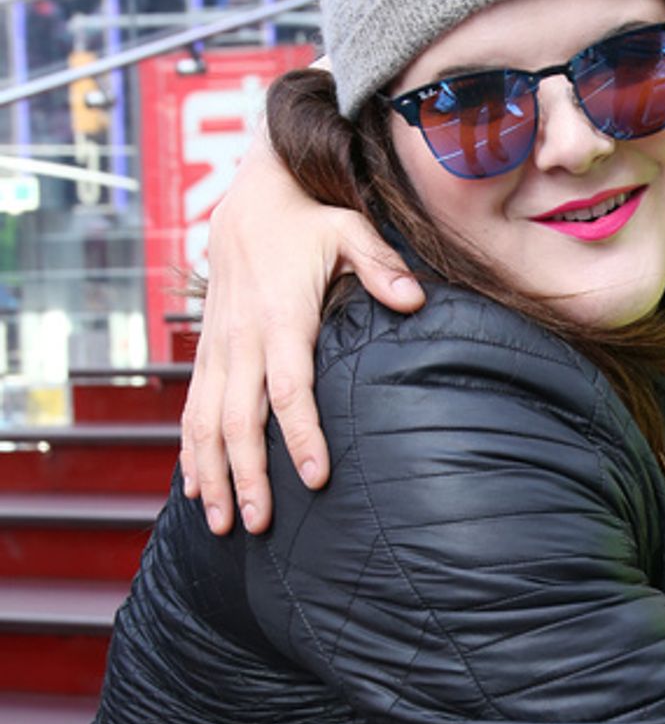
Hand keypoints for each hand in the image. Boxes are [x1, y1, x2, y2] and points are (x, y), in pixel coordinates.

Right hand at [179, 119, 424, 532]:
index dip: (301, 435)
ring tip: (223, 523)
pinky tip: (198, 489)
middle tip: (260, 524)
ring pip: (206, 421)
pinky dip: (190, 451)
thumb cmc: (309, 220)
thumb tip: (415, 299)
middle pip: (239, 419)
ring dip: (212, 474)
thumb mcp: (350, 229)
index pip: (289, 389)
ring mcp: (219, 348)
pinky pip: (192, 408)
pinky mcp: (208, 351)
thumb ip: (381, 266)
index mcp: (281, 318)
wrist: (251, 199)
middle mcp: (242, 339)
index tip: (317, 477)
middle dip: (247, 475)